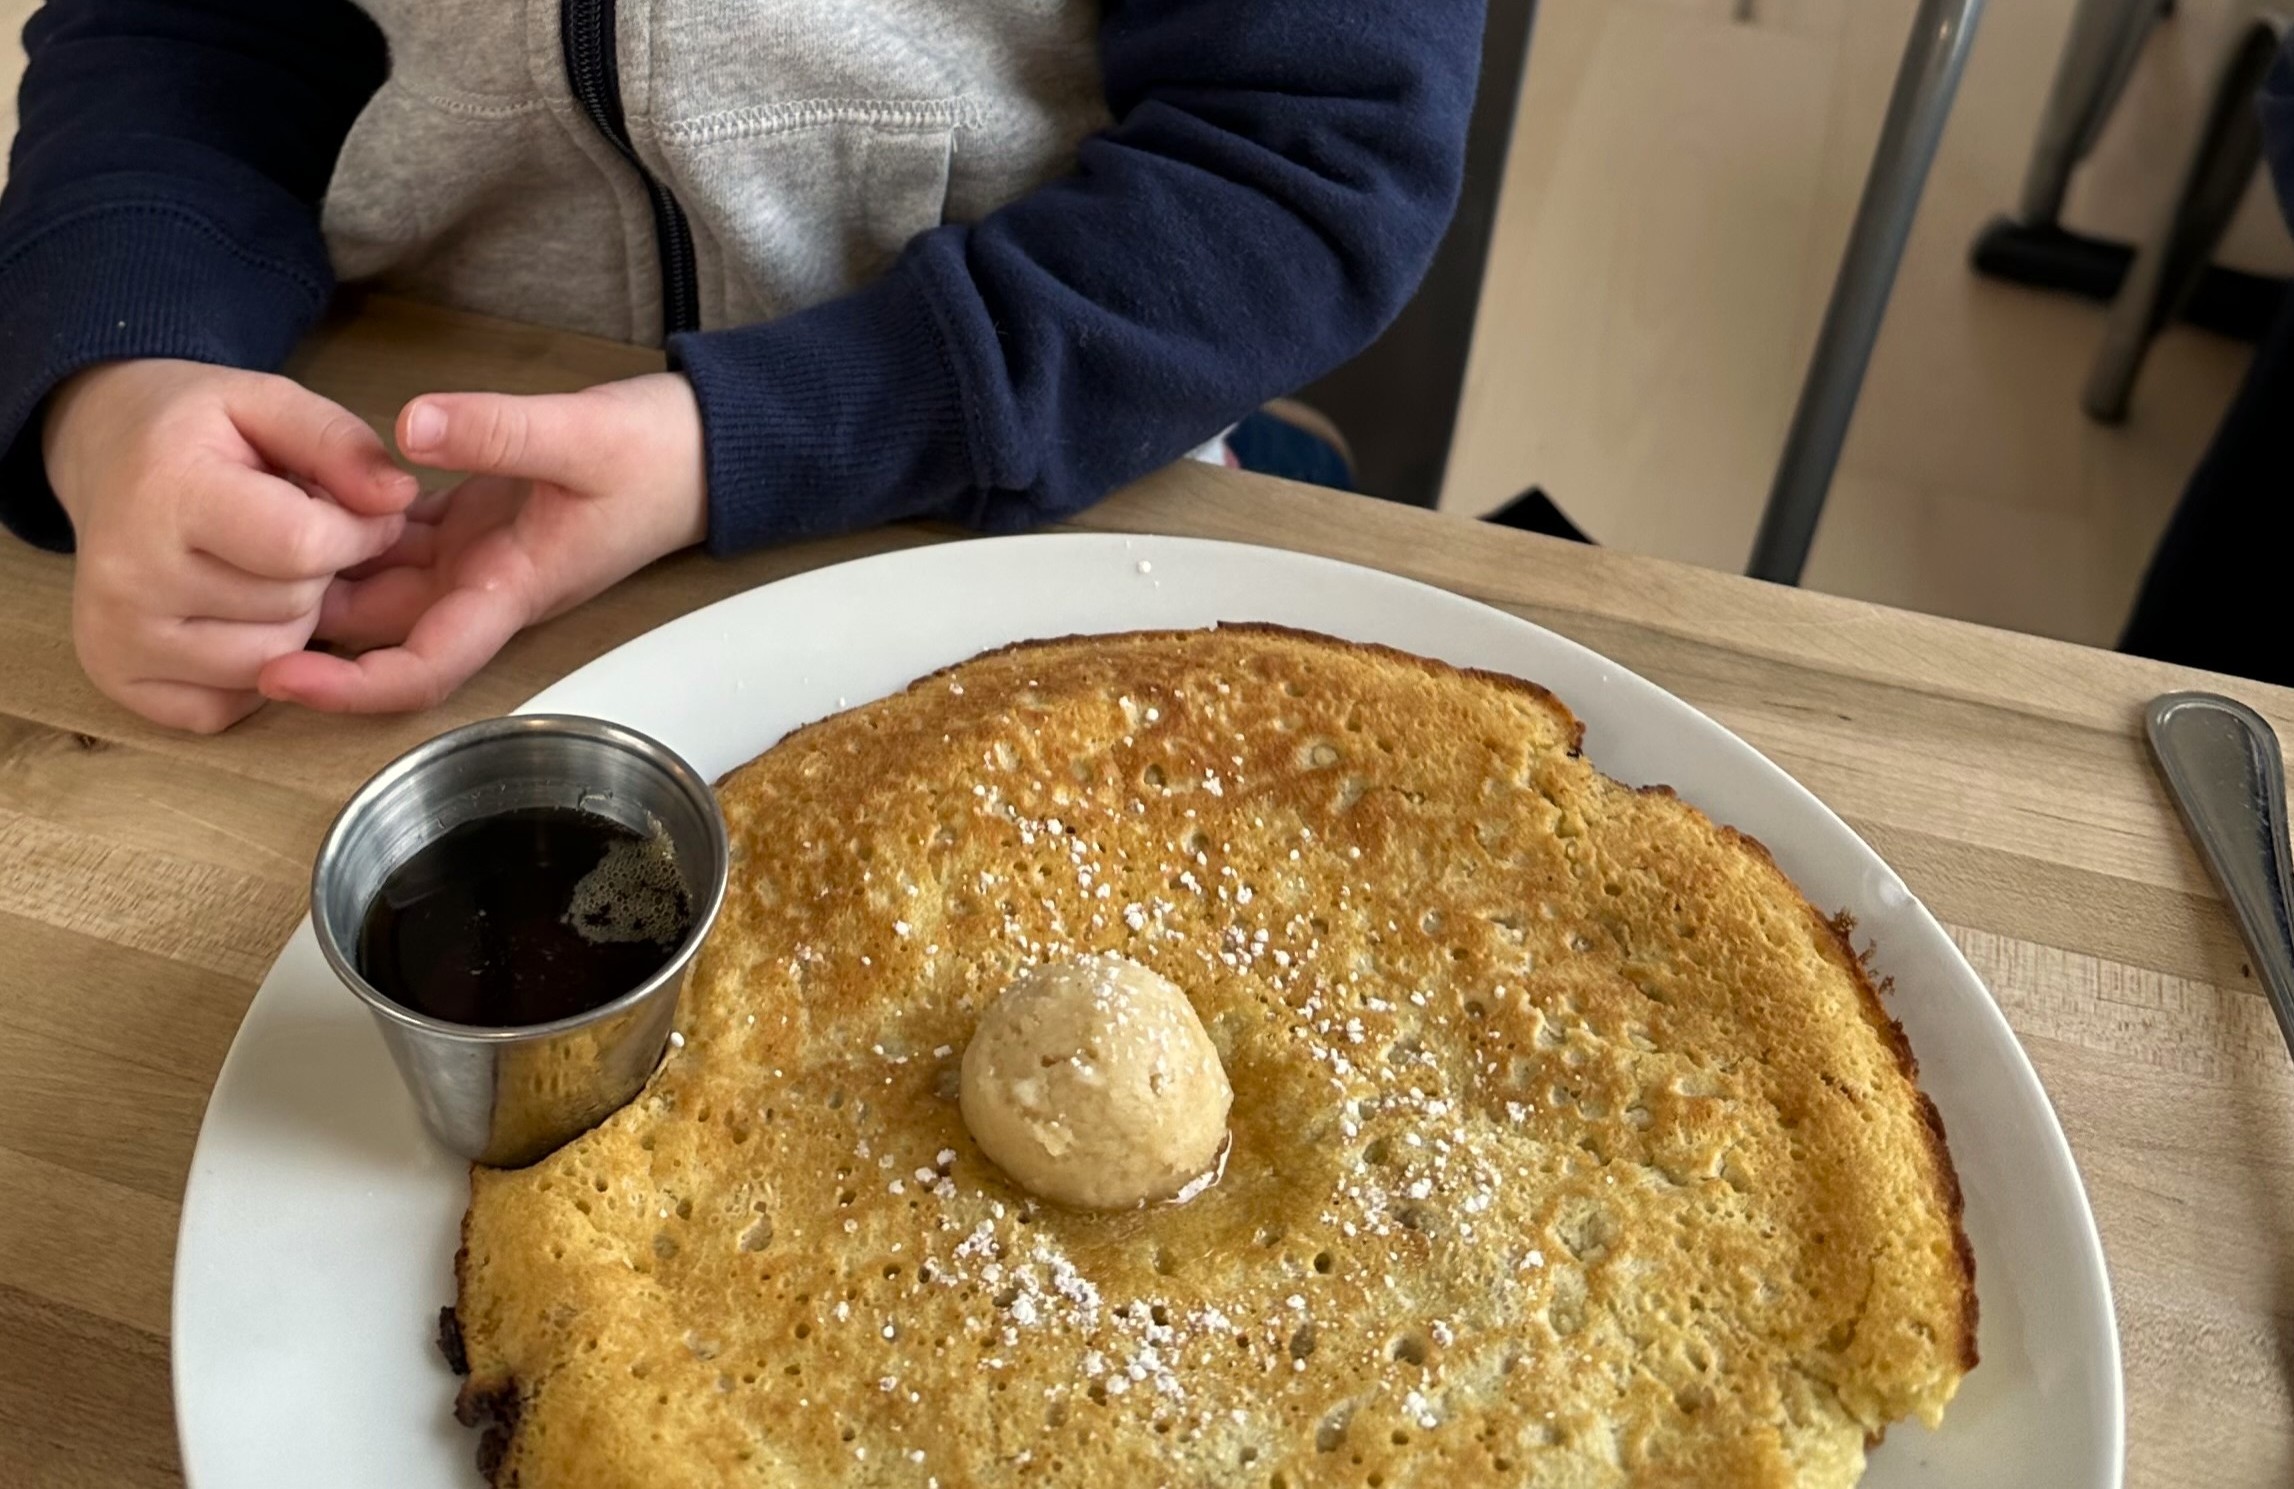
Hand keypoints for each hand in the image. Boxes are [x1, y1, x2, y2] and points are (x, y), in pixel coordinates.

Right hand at [43, 360, 417, 732]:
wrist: (101, 456)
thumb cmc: (192, 431)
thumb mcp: (266, 400)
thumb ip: (339, 442)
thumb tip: (398, 498)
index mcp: (165, 494)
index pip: (304, 546)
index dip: (358, 532)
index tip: (357, 510)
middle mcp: (128, 576)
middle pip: (293, 606)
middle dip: (320, 573)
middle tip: (289, 533)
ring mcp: (116, 637)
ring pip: (273, 663)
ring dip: (292, 622)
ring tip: (261, 569)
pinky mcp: (117, 680)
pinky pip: (230, 706)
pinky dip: (252, 670)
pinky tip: (234, 613)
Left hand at [258, 372, 708, 712]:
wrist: (706, 448)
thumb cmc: (660, 457)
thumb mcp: (583, 435)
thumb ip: (498, 431)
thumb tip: (409, 424)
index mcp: (512, 590)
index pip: (424, 667)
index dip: (349, 686)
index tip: (278, 674)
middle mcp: (487, 589)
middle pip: (382, 635)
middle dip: (309, 630)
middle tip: (222, 601)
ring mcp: (481, 560)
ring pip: (383, 587)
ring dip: (323, 577)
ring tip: (243, 547)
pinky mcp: (478, 525)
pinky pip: (399, 542)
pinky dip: (351, 529)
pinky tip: (301, 499)